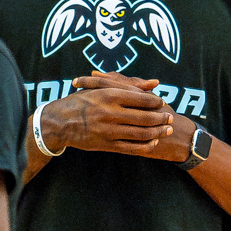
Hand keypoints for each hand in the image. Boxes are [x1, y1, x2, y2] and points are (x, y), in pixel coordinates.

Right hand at [38, 73, 174, 155]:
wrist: (59, 122)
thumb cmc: (80, 101)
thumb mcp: (100, 87)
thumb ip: (128, 84)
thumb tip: (154, 83)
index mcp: (109, 95)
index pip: (142, 99)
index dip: (156, 102)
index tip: (161, 102)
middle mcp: (110, 113)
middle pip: (145, 117)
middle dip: (162, 118)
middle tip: (171, 117)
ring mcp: (109, 131)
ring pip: (141, 133)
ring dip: (158, 132)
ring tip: (167, 129)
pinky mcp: (106, 145)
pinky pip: (131, 147)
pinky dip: (146, 146)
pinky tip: (153, 142)